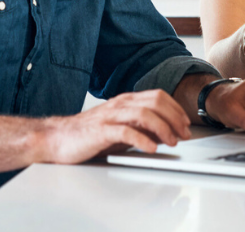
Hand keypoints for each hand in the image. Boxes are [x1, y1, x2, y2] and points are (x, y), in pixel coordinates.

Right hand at [40, 90, 192, 162]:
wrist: (57, 138)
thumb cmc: (89, 134)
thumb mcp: (121, 128)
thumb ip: (141, 127)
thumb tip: (166, 132)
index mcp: (125, 101)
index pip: (158, 96)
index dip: (176, 109)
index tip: (186, 125)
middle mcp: (119, 104)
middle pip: (155, 102)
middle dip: (174, 118)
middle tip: (184, 134)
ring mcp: (110, 116)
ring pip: (143, 114)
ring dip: (163, 128)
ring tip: (172, 142)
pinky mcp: (100, 131)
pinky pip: (125, 132)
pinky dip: (142, 140)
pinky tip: (151, 149)